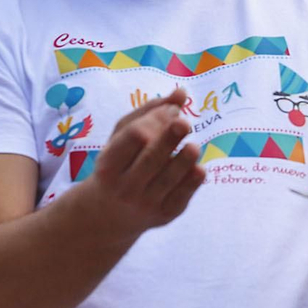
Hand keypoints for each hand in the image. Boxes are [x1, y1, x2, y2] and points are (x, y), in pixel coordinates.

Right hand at [87, 88, 204, 235]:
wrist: (109, 214)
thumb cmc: (119, 164)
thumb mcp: (122, 137)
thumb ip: (150, 111)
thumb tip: (181, 92)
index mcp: (109, 163)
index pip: (135, 137)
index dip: (155, 120)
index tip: (171, 111)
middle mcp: (125, 186)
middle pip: (152, 158)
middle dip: (170, 137)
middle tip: (184, 123)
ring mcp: (146, 203)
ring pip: (170, 178)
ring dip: (185, 159)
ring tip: (194, 146)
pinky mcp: (166, 214)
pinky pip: (183, 195)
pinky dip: (192, 179)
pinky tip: (198, 167)